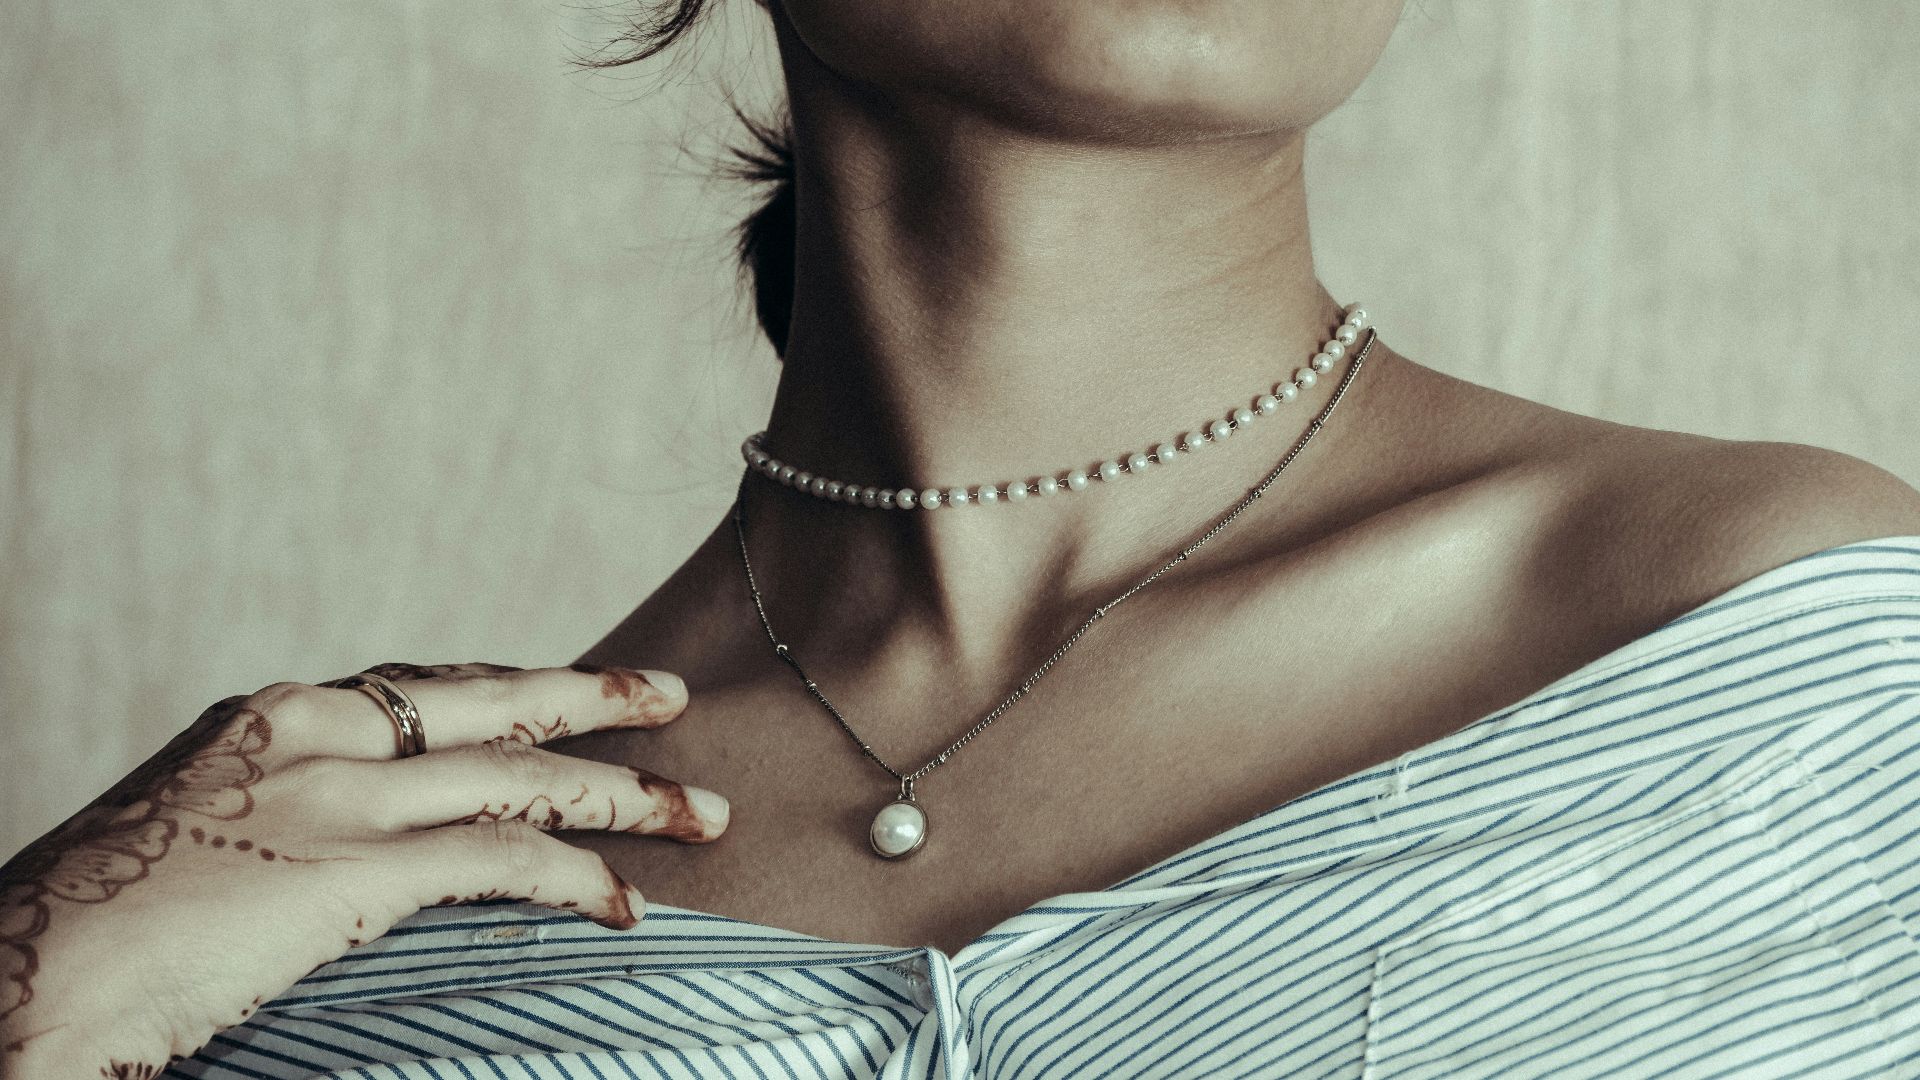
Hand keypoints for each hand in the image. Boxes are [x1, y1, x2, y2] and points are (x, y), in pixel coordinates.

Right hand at [0, 661, 728, 1078]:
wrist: (22, 978)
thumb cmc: (93, 929)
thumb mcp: (197, 837)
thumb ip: (285, 819)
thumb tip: (340, 850)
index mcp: (272, 715)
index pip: (424, 684)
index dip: (512, 686)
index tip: (568, 690)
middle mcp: (314, 731)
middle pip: (493, 698)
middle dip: (595, 695)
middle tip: (672, 694)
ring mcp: (338, 794)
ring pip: (524, 771)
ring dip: (625, 791)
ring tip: (701, 812)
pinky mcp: (355, 868)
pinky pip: (503, 857)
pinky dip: (577, 875)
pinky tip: (624, 899)